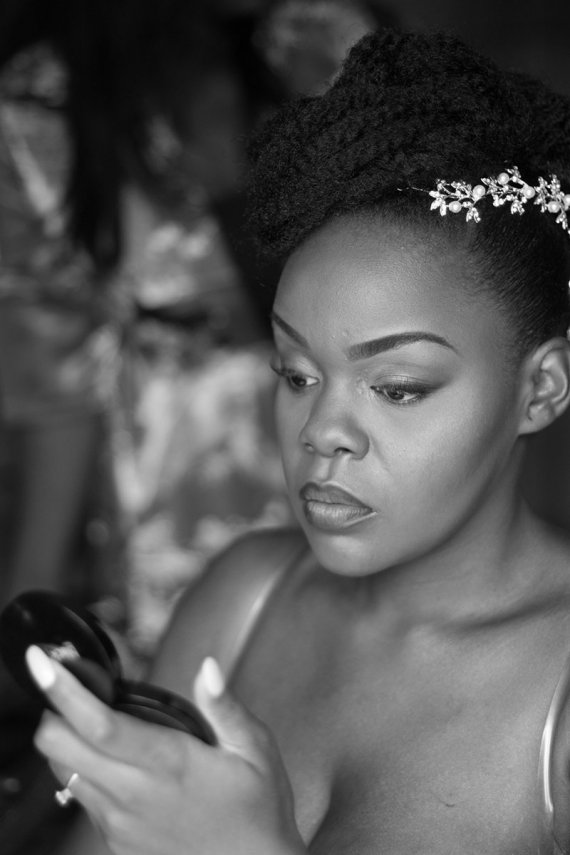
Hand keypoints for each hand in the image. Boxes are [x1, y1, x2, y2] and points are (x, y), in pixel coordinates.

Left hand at [26, 646, 306, 854]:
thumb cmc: (256, 811)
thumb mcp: (255, 750)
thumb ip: (225, 707)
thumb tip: (208, 669)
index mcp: (169, 764)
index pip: (100, 725)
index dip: (65, 692)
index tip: (44, 664)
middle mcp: (134, 794)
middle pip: (60, 748)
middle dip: (55, 711)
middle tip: (72, 688)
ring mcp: (119, 821)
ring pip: (62, 771)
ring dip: (66, 740)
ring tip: (93, 720)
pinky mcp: (115, 840)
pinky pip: (81, 797)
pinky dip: (82, 769)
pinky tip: (114, 760)